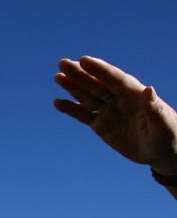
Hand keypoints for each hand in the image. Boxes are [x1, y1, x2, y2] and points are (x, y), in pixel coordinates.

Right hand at [54, 56, 176, 173]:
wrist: (163, 152)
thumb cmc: (169, 135)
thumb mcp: (163, 123)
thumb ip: (153, 107)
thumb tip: (148, 89)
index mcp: (135, 95)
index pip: (115, 79)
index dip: (100, 70)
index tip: (84, 60)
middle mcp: (120, 100)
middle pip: (97, 84)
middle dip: (80, 74)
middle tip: (63, 63)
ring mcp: (110, 112)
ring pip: (88, 97)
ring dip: (72, 87)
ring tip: (58, 77)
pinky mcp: (102, 126)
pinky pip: (84, 115)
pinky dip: (71, 109)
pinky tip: (58, 102)